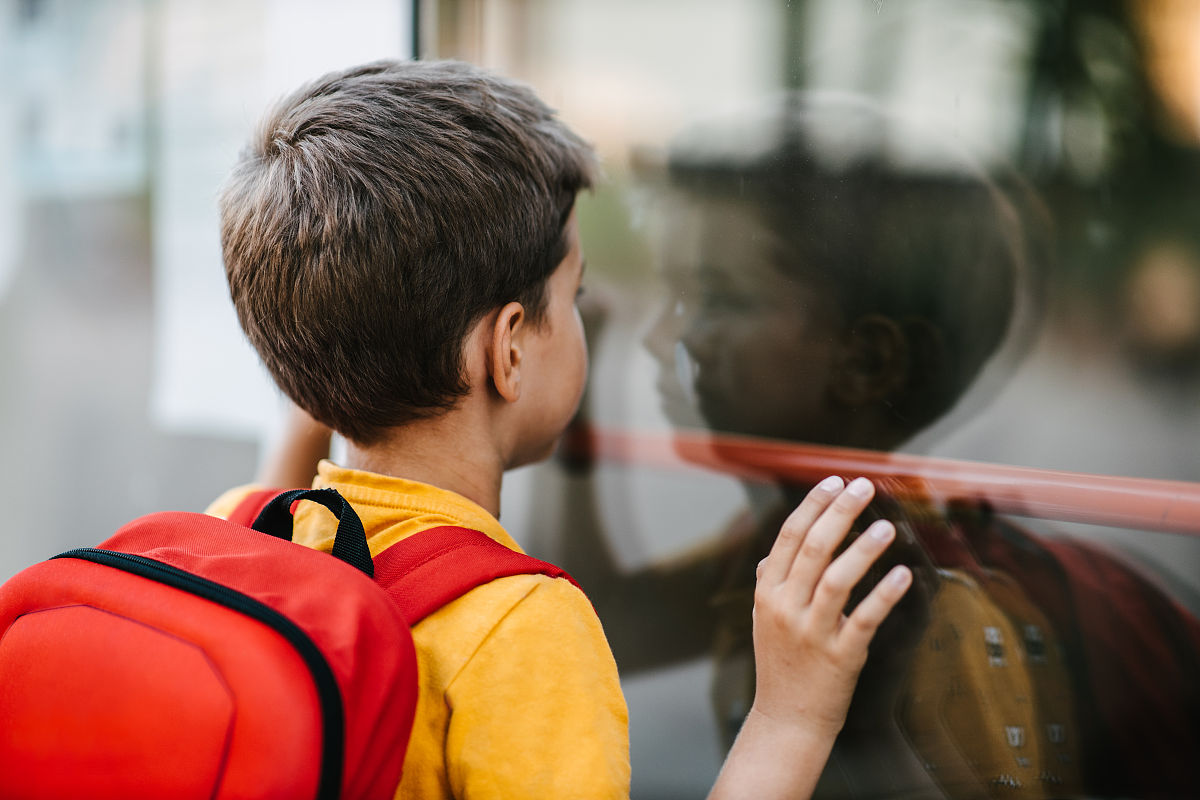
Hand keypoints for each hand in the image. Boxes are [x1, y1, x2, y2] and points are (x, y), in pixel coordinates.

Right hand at [750, 475, 911, 740]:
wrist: (786, 720)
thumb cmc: (780, 666)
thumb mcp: (764, 621)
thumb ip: (769, 584)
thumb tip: (771, 554)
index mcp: (768, 593)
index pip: (789, 537)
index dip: (813, 505)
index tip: (834, 481)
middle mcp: (785, 607)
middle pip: (814, 548)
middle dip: (841, 512)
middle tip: (864, 487)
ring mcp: (811, 632)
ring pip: (837, 579)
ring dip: (863, 548)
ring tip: (886, 526)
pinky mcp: (839, 655)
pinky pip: (864, 619)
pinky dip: (883, 594)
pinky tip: (901, 575)